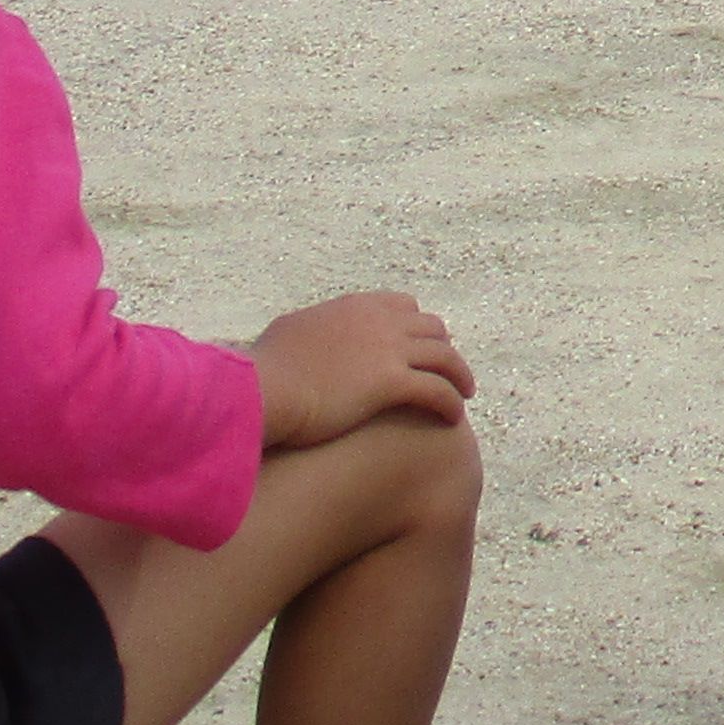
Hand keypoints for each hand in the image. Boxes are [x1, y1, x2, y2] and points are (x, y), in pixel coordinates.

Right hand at [251, 292, 475, 447]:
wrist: (260, 391)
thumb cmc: (261, 373)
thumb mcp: (286, 337)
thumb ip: (304, 332)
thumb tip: (297, 338)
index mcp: (354, 307)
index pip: (402, 306)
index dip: (415, 327)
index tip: (418, 346)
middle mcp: (378, 321)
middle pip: (431, 328)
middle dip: (442, 348)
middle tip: (446, 371)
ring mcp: (388, 349)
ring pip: (444, 357)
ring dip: (458, 375)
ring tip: (463, 393)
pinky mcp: (391, 383)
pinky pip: (437, 390)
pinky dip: (450, 402)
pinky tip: (453, 418)